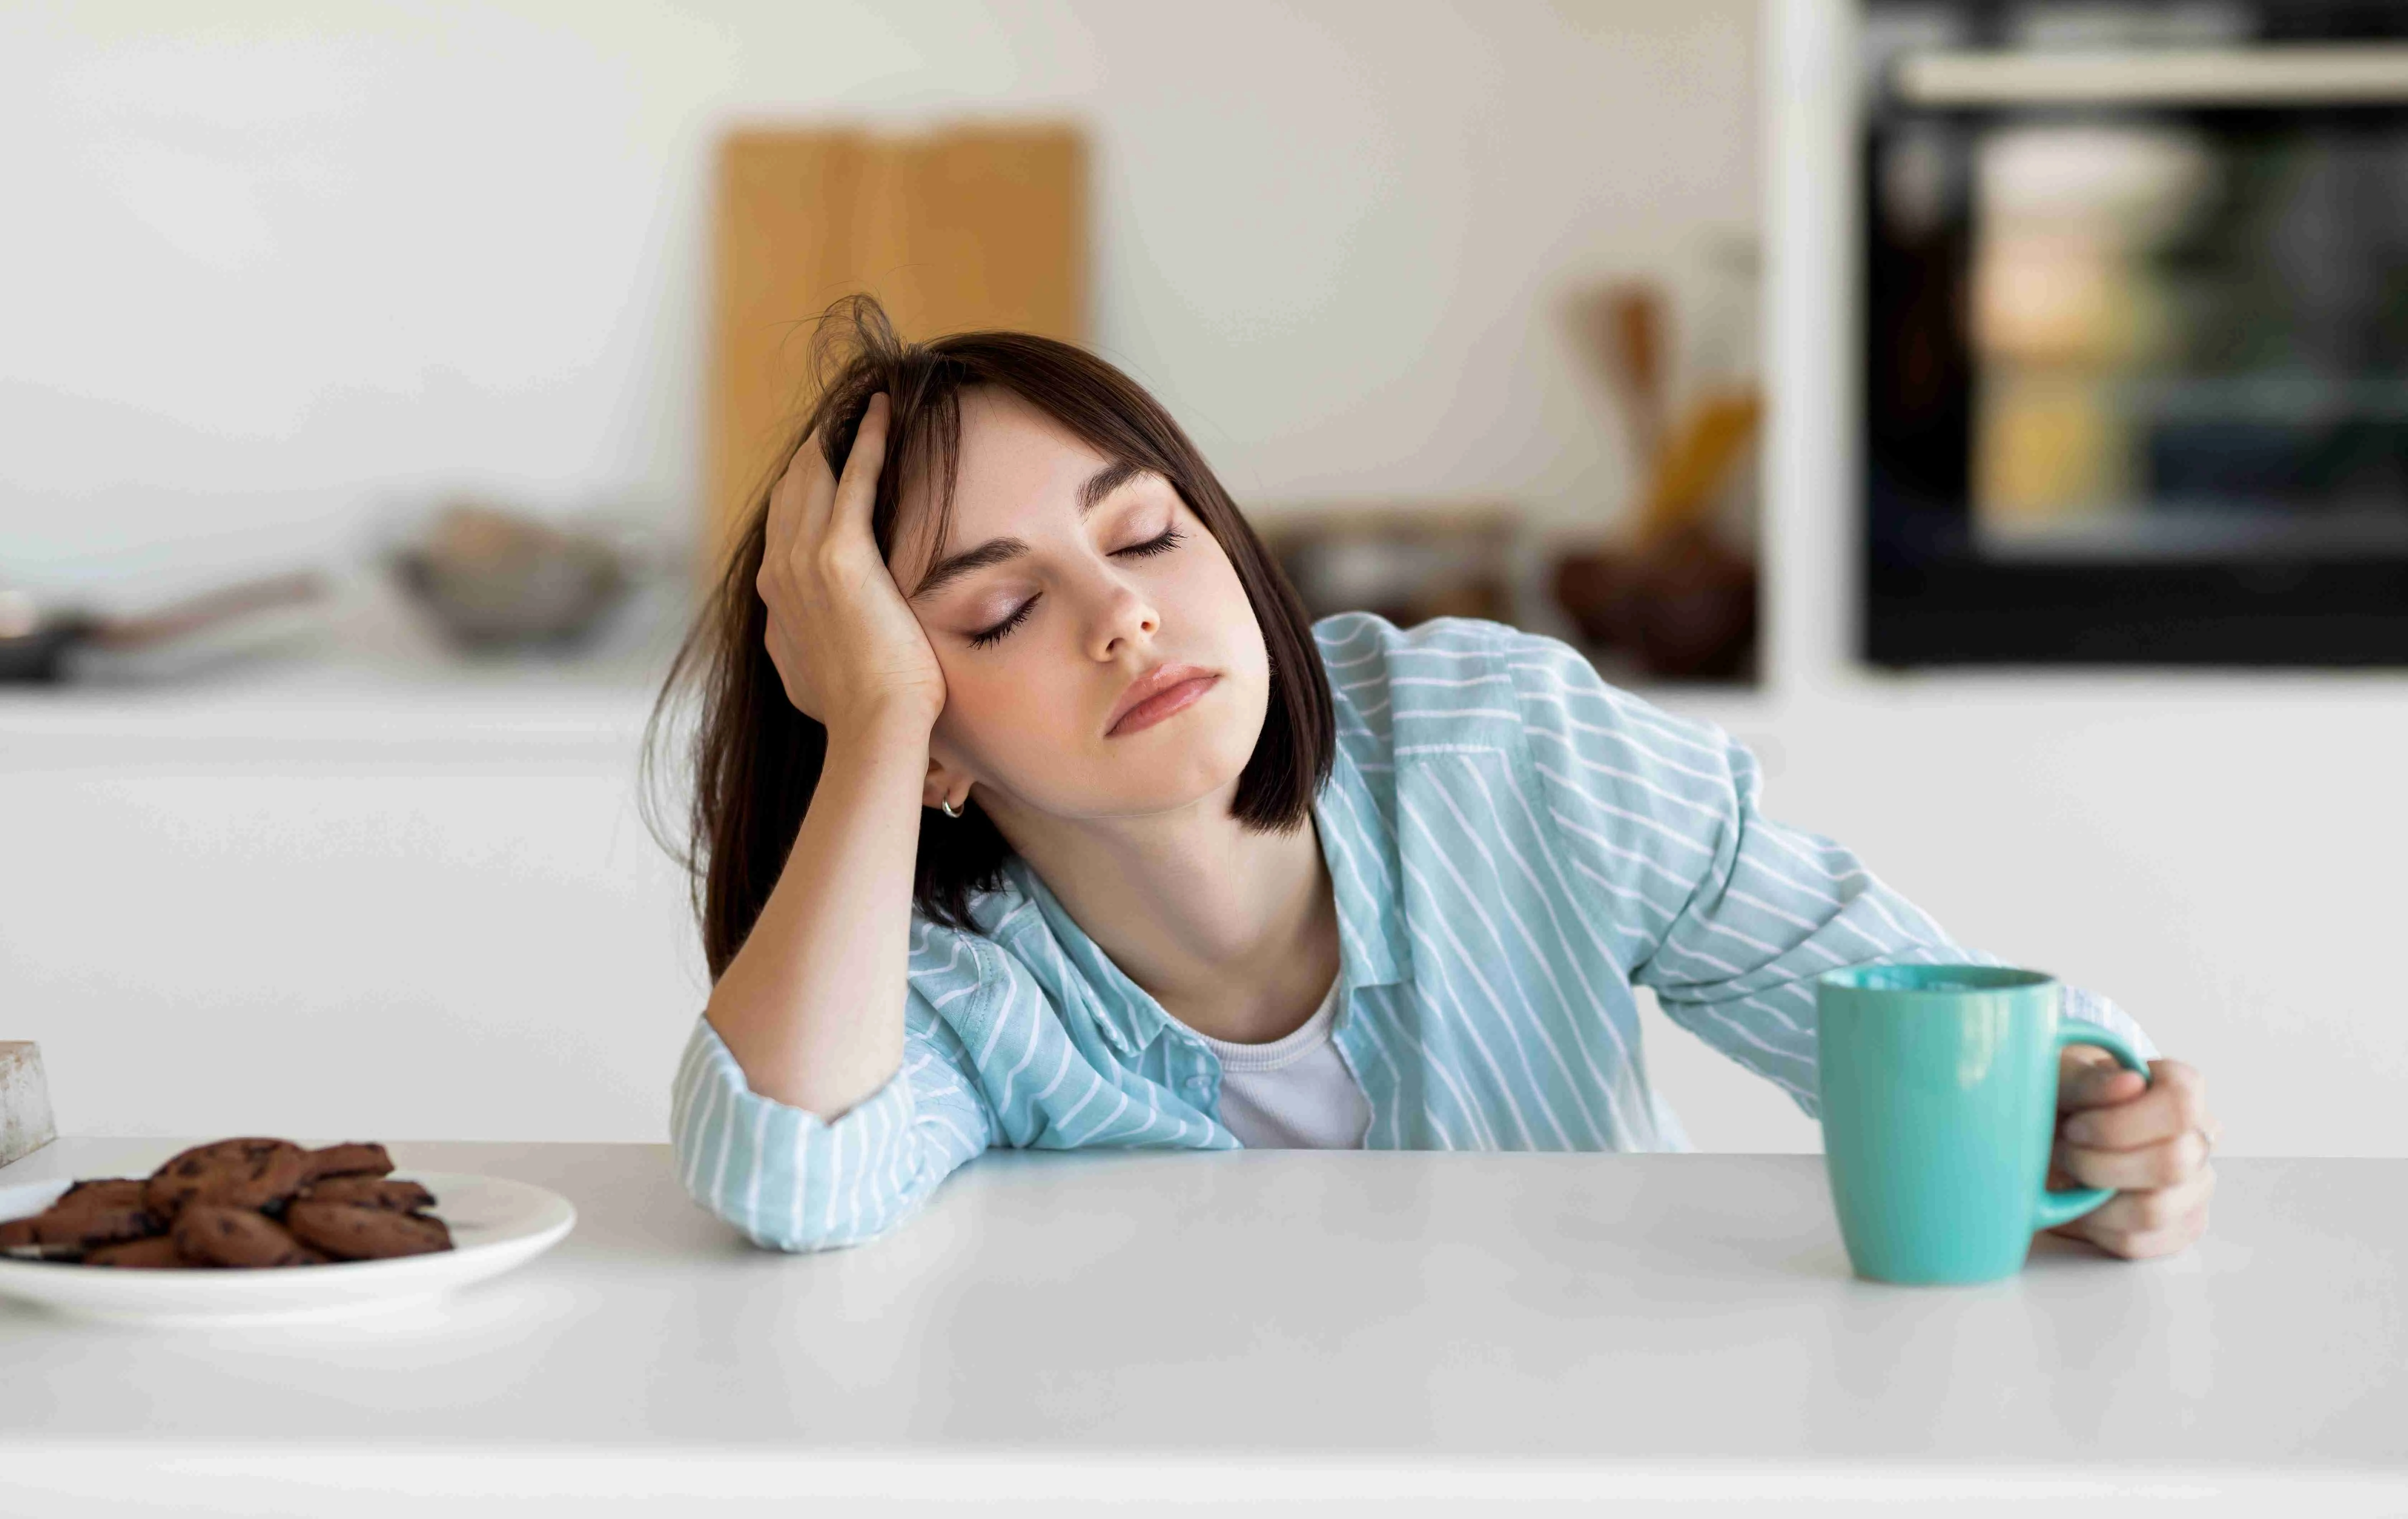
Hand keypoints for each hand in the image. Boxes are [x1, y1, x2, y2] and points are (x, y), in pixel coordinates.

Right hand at [756, 393, 946, 736]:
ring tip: (862, 406)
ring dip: (838, 436)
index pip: (783, 525)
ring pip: (816, 476)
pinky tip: (881, 411)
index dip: (802, 489)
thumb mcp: (807, 675)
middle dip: (816, 452)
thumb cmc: (854, 714)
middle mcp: (779, 570)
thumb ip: (796, 642)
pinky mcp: (842, 554)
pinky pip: (855, 478)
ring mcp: (804, 560)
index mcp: (774, 597)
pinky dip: (867, 440)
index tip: (825, 463)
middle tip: (845, 418)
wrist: (873, 728)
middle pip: (791, 491)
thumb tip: (793, 634)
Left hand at [2043, 1047, 2219, 1260]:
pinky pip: (2137, 1243)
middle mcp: (2198, 1139)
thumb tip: (2129, 1082)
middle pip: (2171, 1163)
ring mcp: (2194, 1188)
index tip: (2076, 1126)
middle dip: (2099, 1164)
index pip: (2180, 1105)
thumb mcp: (2059, 1076)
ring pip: (2155, 1210)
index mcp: (2180, 1089)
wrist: (2053, 1133)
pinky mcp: (2176, 1229)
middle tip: (2065, 1151)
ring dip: (2094, 1198)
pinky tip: (2081, 1202)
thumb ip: (2087, 1078)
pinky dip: (2095, 1227)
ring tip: (2071, 1176)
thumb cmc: (2063, 1098)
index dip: (2121, 1122)